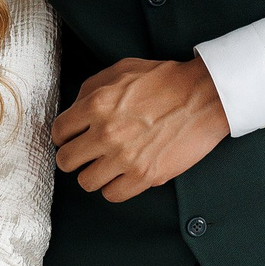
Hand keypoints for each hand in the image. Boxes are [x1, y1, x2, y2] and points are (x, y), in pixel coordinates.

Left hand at [51, 54, 228, 199]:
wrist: (205, 96)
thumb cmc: (165, 81)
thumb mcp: (121, 70)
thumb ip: (91, 89)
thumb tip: (74, 111)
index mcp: (97, 104)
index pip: (59, 132)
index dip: (64, 137)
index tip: (72, 139)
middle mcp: (106, 133)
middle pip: (66, 161)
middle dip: (74, 157)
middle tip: (86, 154)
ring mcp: (125, 157)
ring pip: (86, 182)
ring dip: (94, 174)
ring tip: (106, 166)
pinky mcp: (145, 176)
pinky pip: (112, 195)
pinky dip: (114, 188)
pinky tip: (122, 176)